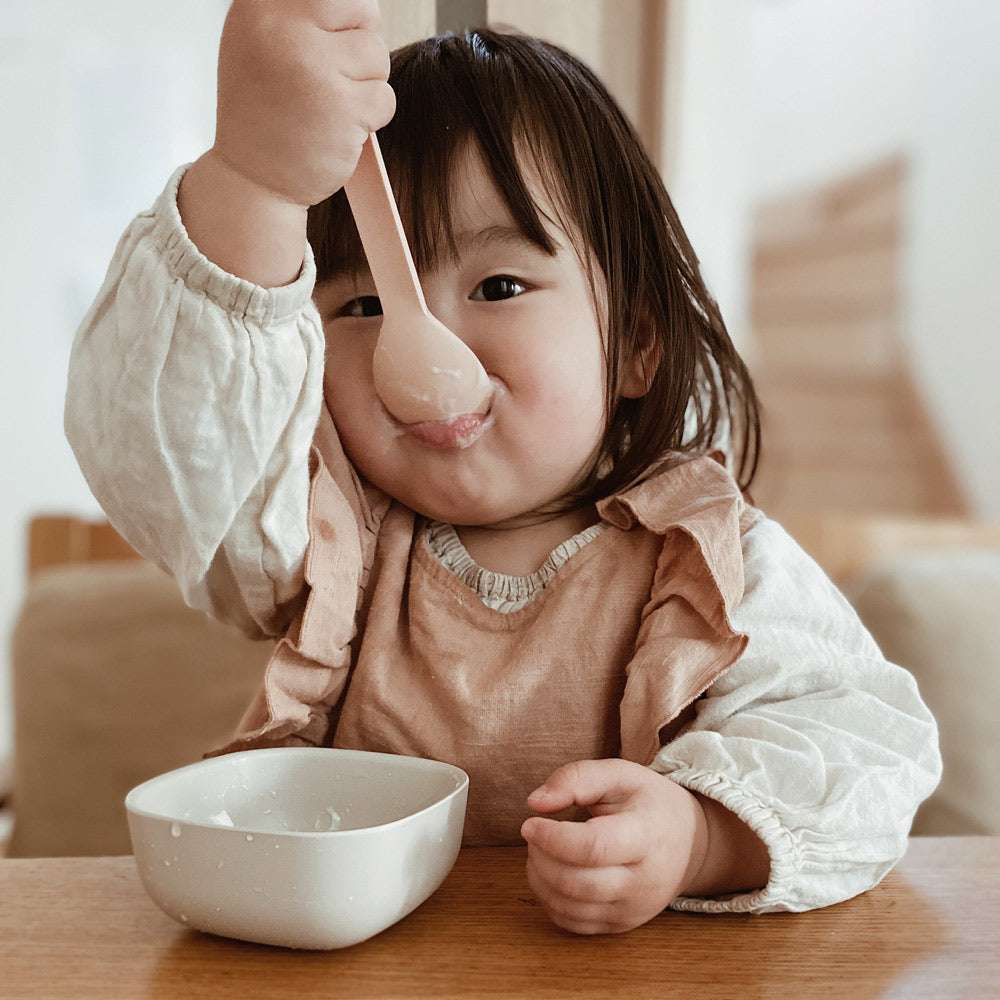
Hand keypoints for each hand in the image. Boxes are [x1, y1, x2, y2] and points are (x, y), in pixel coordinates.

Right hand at [214, 0, 394, 207]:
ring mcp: (314, 68)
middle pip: (364, 10)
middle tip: (335, 76)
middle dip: (362, 44)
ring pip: (378, 57)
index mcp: (261, 5)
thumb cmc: (265, 110)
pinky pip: (385, 98)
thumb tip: (357, 2)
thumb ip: (299, 12)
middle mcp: (283, 30)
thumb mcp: (261, 41)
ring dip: (365, 85)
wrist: (254, 179)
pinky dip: (371, 117)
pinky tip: (338, 128)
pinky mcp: (342, 108)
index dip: (345, 15)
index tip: (328, 45)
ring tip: (330, 105)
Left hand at [520, 759, 709, 934]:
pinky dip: (549, 900)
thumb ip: (577, 778)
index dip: (553, 838)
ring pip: (570, 908)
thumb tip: (535, 802)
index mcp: (646, 837)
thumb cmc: (650, 803)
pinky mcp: (621, 925)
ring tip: (541, 849)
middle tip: (533, 833)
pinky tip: (550, 872)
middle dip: (541, 858)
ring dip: (540, 878)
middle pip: (577, 883)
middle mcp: (643, 882)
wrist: (690, 842)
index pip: (594, 848)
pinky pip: (573, 924)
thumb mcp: (621, 774)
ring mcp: (633, 909)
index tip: (530, 823)